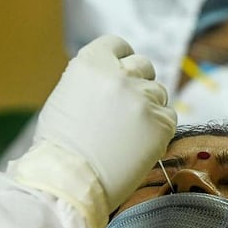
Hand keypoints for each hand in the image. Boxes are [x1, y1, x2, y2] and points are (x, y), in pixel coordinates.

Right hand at [8, 35, 176, 227]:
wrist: (68, 182)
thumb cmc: (59, 147)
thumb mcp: (67, 95)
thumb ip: (94, 81)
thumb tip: (115, 78)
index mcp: (91, 62)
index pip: (118, 45)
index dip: (120, 61)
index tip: (119, 77)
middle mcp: (119, 74)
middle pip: (143, 66)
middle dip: (137, 84)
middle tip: (125, 110)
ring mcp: (142, 98)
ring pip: (159, 92)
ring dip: (148, 108)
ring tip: (128, 134)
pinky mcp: (161, 123)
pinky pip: (168, 117)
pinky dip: (157, 130)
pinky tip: (138, 145)